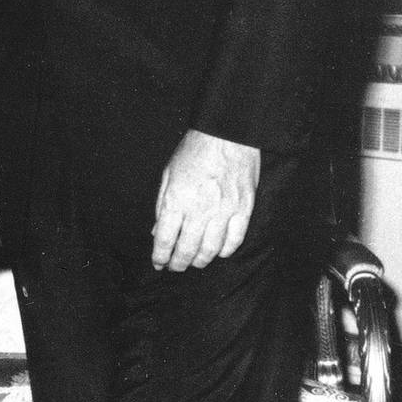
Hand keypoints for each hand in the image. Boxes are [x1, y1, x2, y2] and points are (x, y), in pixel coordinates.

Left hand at [151, 129, 260, 270]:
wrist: (227, 134)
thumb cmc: (194, 151)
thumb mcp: (168, 174)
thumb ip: (161, 205)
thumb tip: (157, 231)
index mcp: (176, 200)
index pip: (164, 239)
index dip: (160, 257)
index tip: (158, 263)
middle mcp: (199, 209)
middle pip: (187, 249)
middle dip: (178, 263)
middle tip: (175, 267)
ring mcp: (224, 211)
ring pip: (211, 249)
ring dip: (200, 260)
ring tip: (194, 262)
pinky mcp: (243, 208)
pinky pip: (235, 239)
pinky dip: (225, 250)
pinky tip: (217, 252)